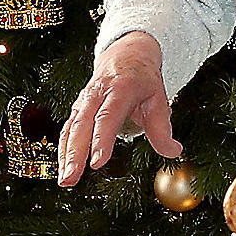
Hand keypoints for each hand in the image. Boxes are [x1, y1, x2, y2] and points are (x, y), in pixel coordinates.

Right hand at [59, 32, 179, 185]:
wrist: (125, 54)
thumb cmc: (142, 79)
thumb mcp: (159, 98)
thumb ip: (162, 128)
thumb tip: (173, 152)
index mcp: (120, 89)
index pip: (107, 117)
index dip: (101, 140)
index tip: (97, 162)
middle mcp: (96, 94)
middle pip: (82, 125)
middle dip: (75, 153)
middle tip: (71, 178)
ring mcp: (83, 101)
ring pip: (70, 128)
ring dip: (65, 155)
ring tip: (65, 180)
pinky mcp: (77, 109)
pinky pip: (67, 129)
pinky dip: (62, 149)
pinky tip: (63, 169)